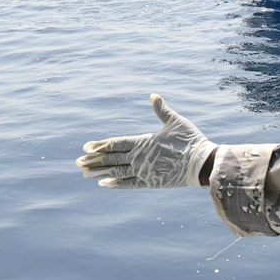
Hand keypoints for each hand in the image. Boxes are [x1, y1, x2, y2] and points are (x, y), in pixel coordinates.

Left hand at [76, 94, 216, 188]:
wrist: (201, 163)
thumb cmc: (190, 140)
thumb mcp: (176, 122)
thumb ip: (162, 110)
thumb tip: (153, 95)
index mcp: (143, 141)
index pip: (116, 143)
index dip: (100, 144)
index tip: (86, 146)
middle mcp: (139, 157)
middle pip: (111, 158)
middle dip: (94, 159)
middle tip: (78, 161)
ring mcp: (143, 171)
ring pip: (116, 171)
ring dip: (99, 172)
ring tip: (85, 173)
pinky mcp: (150, 182)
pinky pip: (127, 184)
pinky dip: (115, 183)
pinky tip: (104, 183)